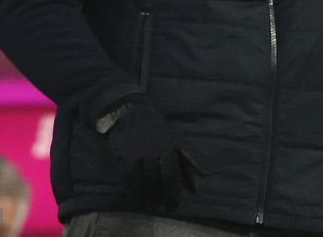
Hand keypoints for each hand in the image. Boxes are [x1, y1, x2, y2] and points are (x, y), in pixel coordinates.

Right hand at [101, 95, 202, 209]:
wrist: (130, 115)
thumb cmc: (157, 132)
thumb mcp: (176, 140)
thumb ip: (186, 162)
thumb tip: (195, 188)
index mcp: (176, 141)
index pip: (188, 160)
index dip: (190, 178)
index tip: (194, 193)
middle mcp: (161, 147)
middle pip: (168, 175)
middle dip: (171, 194)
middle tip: (172, 207)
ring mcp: (143, 152)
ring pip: (150, 179)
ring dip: (153, 195)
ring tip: (155, 205)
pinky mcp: (127, 157)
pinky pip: (132, 179)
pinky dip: (137, 191)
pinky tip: (140, 199)